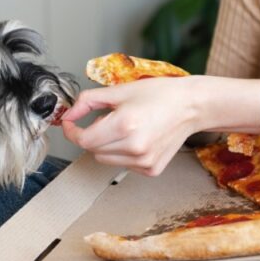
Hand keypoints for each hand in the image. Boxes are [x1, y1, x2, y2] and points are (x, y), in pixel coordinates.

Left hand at [60, 77, 200, 175]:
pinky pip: (123, 164)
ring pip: (105, 159)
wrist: (191, 106)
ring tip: (126, 128)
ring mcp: (144, 162)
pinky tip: (138, 138)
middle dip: (93, 135)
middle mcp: (134, 147)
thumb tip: (68, 114)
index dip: (72, 131)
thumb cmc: (160, 94)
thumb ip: (88, 101)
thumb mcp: (120, 90)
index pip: (84, 140)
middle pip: (93, 150)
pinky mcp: (151, 170)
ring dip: (107, 145)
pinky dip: (123, 153)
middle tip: (109, 118)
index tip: (70, 124)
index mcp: (125, 125)